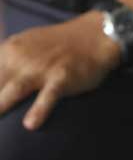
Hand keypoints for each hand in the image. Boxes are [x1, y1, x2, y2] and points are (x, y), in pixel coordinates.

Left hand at [0, 12, 119, 129]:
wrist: (96, 34)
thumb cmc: (59, 44)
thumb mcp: (26, 45)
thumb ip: (5, 63)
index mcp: (8, 50)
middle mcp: (20, 58)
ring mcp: (41, 68)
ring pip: (13, 91)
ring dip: (0, 106)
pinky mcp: (61, 76)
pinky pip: (48, 95)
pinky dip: (39, 109)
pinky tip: (31, 125)